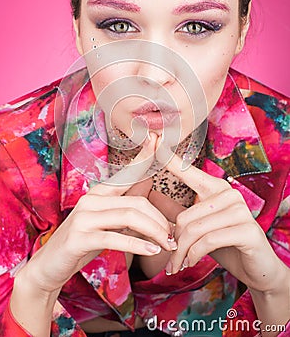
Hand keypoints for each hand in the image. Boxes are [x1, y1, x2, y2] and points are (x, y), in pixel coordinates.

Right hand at [19, 133, 172, 294]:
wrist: (50, 266)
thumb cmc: (83, 242)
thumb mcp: (107, 222)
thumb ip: (127, 206)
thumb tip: (149, 184)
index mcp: (100, 193)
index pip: (127, 173)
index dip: (144, 156)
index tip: (157, 140)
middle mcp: (91, 199)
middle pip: (137, 202)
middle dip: (160, 220)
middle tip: (174, 235)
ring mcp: (84, 217)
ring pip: (129, 217)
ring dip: (154, 232)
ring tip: (168, 244)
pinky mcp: (80, 237)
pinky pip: (115, 238)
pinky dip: (137, 245)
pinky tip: (152, 251)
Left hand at [157, 138, 286, 293]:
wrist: (257, 268)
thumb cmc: (225, 244)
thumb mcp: (197, 227)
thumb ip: (176, 211)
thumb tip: (151, 195)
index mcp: (215, 188)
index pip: (188, 171)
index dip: (169, 158)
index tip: (154, 140)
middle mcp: (229, 194)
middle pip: (185, 216)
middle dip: (174, 243)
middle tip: (170, 258)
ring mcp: (240, 210)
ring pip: (194, 230)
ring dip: (181, 253)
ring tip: (176, 265)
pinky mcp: (247, 230)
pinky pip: (208, 241)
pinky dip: (194, 256)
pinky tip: (190, 263)